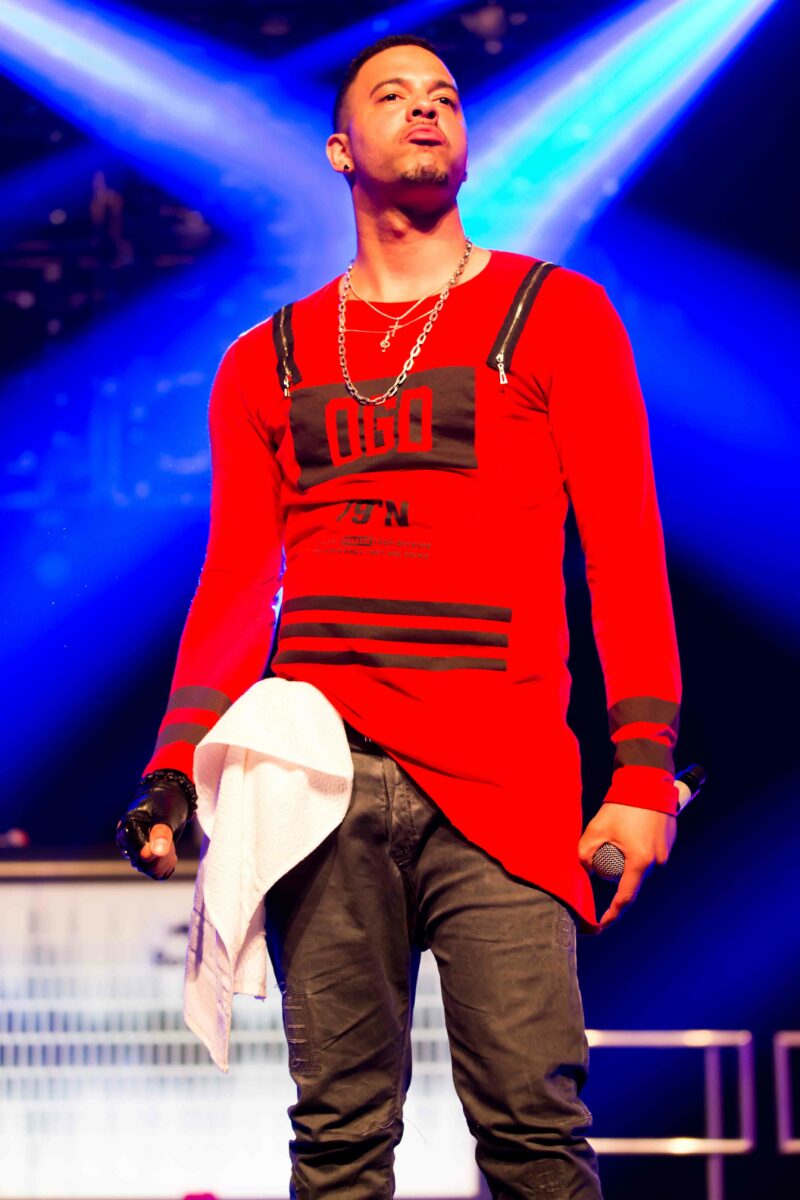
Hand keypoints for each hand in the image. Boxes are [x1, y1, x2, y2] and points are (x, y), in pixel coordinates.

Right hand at [116, 769, 194, 880]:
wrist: (169, 796)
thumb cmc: (166, 802)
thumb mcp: (166, 815)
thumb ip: (161, 834)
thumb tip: (154, 853)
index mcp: (127, 830)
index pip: (142, 857)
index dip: (159, 854)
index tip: (169, 845)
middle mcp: (127, 843)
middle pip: (146, 865)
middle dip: (164, 857)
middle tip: (171, 842)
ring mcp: (135, 850)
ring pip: (151, 870)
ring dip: (165, 860)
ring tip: (170, 844)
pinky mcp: (144, 855)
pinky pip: (155, 871)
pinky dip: (166, 865)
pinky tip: (170, 853)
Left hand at [578, 802, 676, 931]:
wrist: (648, 780)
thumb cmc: (623, 804)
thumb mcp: (596, 830)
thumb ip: (585, 854)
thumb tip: (584, 870)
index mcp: (640, 862)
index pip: (624, 898)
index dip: (611, 914)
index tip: (600, 924)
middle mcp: (657, 861)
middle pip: (629, 879)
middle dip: (613, 870)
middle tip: (603, 849)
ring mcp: (664, 853)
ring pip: (638, 867)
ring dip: (624, 859)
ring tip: (618, 834)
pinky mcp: (667, 843)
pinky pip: (647, 855)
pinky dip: (635, 850)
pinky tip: (628, 832)